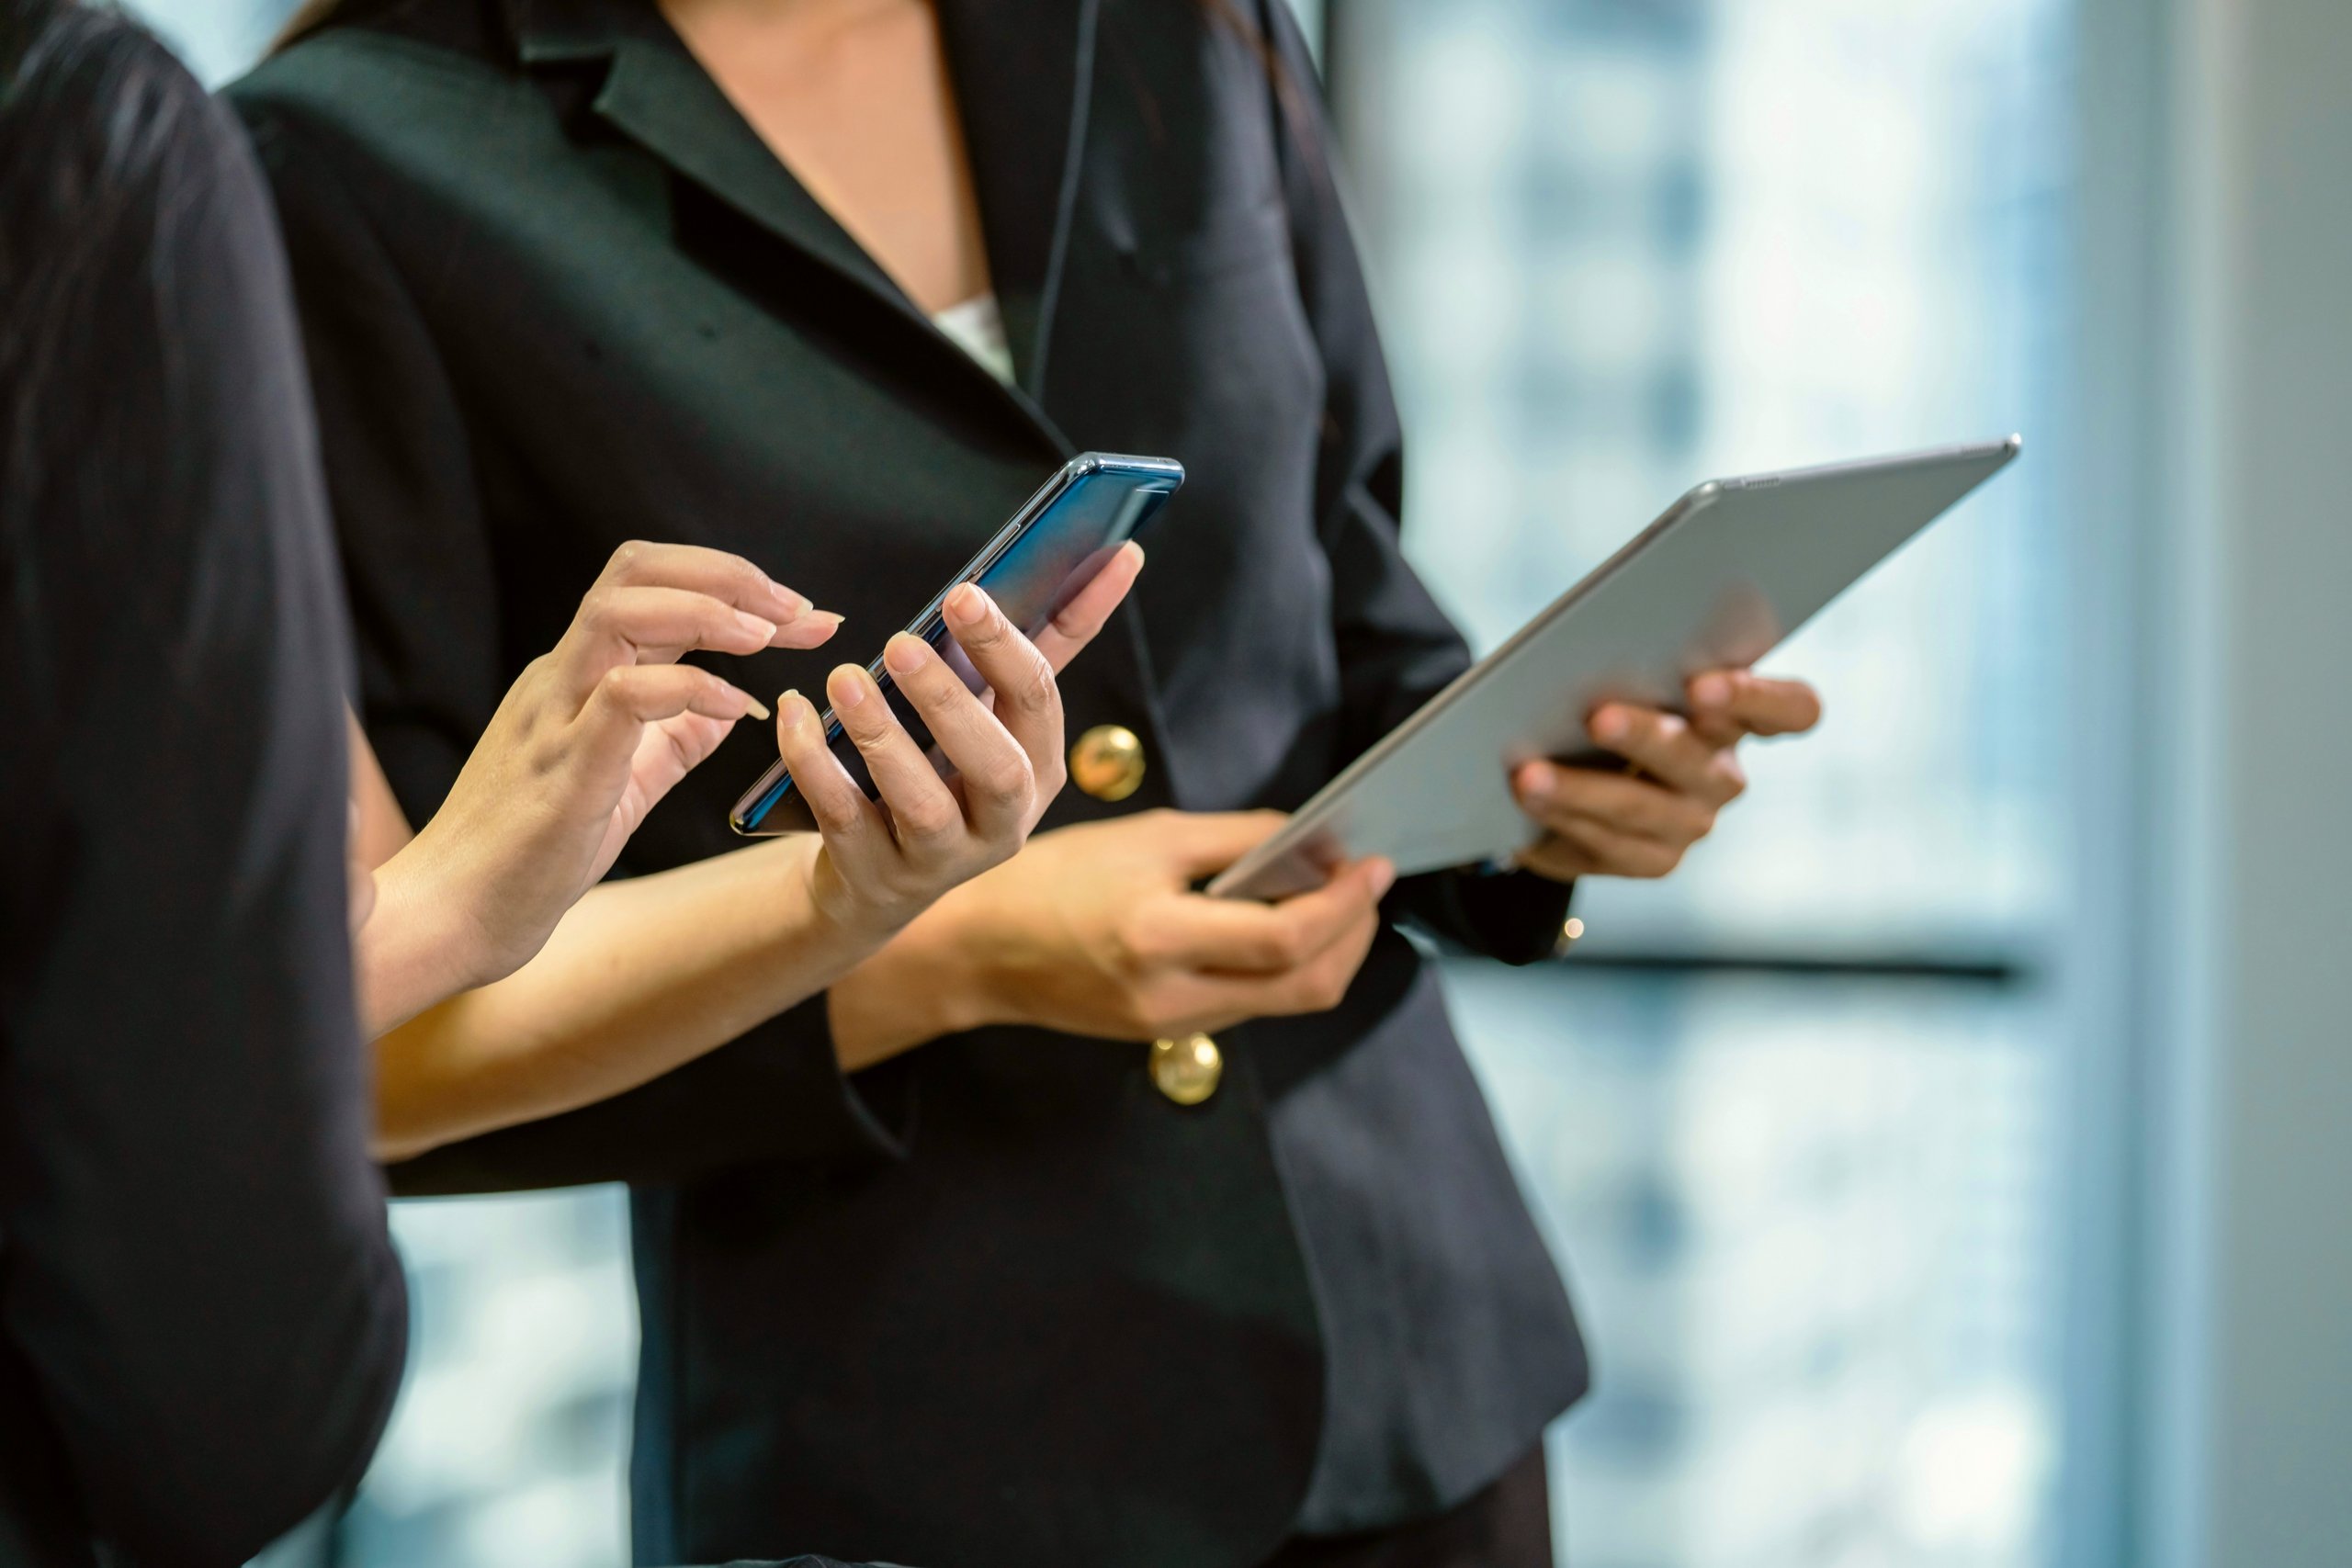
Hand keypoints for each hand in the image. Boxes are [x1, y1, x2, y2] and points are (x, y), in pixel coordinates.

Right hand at [398, 541, 837, 985]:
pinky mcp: (563, 768)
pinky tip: (738, 707)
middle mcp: (561, 677)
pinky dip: (691, 687)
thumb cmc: (531, 852)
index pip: (651, 587)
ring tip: (770, 637)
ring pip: (621, 611)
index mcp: (577, 674)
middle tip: (801, 609)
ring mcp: (555, 716)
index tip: (803, 613)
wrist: (453, 916)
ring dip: (708, 610)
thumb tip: (733, 705)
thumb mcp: (622, 779)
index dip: (732, 584)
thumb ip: (675, 736)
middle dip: (729, 574)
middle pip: (635, 571)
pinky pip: (626, 696)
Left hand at [782, 544, 1145, 940]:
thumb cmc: (942, 769)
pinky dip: (815, 765)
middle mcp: (1004, 820)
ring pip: (924, 804)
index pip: (1037, 700)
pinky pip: (846, 820)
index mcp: (1038, 766)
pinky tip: (795, 713)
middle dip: (950, 702)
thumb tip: (1120, 553)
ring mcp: (943, 857)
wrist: (876, 877)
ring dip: (882, 736)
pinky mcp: (880, 875)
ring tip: (842, 679)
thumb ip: (1045, 641)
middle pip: (997, 766)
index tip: (961, 595)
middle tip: (899, 643)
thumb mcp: (993, 711)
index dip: (1003, 645)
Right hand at [828, 808, 1396, 1064]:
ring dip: (1325, 951)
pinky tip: (1282, 922)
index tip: (1372, 863)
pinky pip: (1249, 1004)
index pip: (1286, 938)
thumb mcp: (1146, 838)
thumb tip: (1315, 841)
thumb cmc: (1051, 879)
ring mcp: (1168, 1024)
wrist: (974, 948)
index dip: (1345, 903)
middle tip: (1368, 883)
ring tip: (1336, 898)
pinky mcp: (1164, 1032)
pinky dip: (1281, 965)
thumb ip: (1236, 840)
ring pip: (1285, 1000)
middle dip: (1353, 933)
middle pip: (1306, 985)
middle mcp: (1168, 996)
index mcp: (1156, 937)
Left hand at [1509, 669, 1821, 881]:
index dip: (1758, 698)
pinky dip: (1565, 819)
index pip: (1793, 709)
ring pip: (1646, 811)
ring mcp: (1691, 821)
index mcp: (1739, 712)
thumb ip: (1631, 655)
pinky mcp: (1651, 858)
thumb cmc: (1609, 691)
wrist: (1573, 760)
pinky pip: (1611, 847)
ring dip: (1583, 791)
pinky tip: (1527, 801)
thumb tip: (1592, 646)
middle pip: (1702, 761)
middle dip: (1646, 738)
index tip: (1704, 684)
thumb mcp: (1625, 667)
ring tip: (1528, 774)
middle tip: (1597, 718)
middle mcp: (1724, 772)